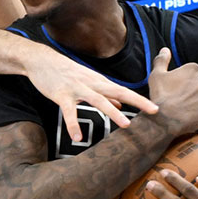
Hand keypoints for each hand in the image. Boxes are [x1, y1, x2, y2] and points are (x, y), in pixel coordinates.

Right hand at [25, 44, 158, 141]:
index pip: (124, 91)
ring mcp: (77, 89)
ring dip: (113, 112)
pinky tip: (78, 137)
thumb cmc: (65, 71)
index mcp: (99, 81)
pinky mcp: (61, 95)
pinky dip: (73, 125)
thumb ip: (104, 92)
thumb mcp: (87, 80)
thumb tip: (121, 104)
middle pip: (118, 92)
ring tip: (125, 125)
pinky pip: (69, 111)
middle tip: (154, 111)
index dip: (140, 100)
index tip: (157, 109)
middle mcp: (92, 83)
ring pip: (98, 100)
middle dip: (137, 101)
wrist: (41, 60)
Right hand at [146, 48, 197, 136]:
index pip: (191, 73)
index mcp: (193, 68)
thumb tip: (165, 49)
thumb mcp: (156, 75)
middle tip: (180, 99)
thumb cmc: (160, 95)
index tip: (175, 89)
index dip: (182, 82)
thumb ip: (162, 60)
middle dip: (194, 91)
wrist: (165, 119)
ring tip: (187, 110)